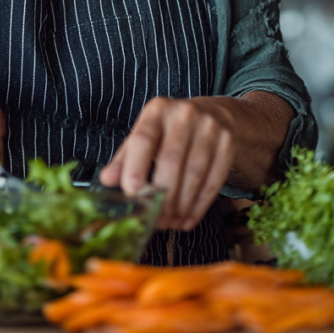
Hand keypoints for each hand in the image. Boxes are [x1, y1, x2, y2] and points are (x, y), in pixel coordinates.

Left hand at [99, 96, 234, 231]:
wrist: (213, 114)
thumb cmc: (169, 130)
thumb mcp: (146, 135)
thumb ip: (125, 158)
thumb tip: (106, 180)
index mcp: (157, 110)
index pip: (144, 138)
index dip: (136, 166)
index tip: (131, 192)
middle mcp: (184, 114)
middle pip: (171, 160)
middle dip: (162, 195)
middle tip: (156, 219)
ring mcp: (209, 127)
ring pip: (194, 173)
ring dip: (181, 204)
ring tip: (170, 222)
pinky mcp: (227, 143)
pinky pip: (214, 180)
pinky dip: (200, 205)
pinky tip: (188, 218)